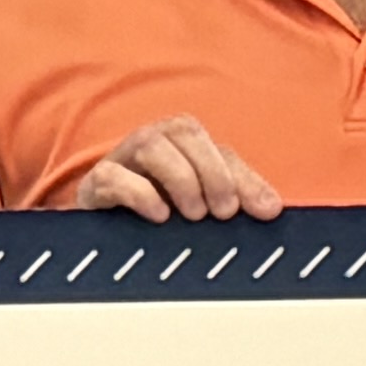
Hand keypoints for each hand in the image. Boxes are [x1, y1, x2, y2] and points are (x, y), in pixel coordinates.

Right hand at [75, 118, 281, 222]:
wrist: (101, 234)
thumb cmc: (157, 213)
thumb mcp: (201, 205)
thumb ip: (236, 198)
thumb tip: (271, 208)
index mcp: (182, 144)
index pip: (219, 148)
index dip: (242, 177)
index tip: (264, 211)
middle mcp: (152, 142)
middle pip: (184, 131)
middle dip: (212, 172)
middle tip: (223, 213)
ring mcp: (120, 160)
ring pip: (148, 144)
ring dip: (179, 178)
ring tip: (193, 215)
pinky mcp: (94, 185)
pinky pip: (111, 175)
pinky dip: (138, 192)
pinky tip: (159, 215)